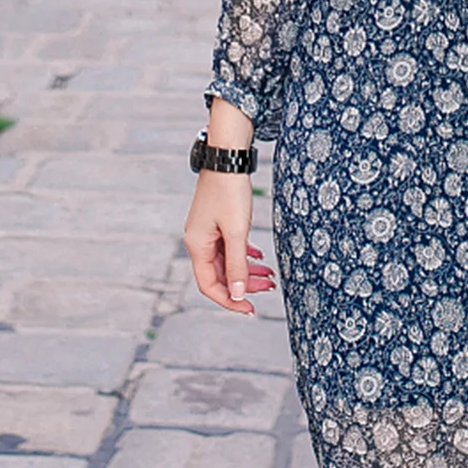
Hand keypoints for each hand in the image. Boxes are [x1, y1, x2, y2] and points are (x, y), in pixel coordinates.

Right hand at [183, 170, 276, 315]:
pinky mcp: (216, 222)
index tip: (250, 309)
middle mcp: (198, 241)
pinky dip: (244, 255)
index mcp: (197, 246)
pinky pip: (229, 247)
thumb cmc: (229, 191)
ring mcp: (207, 232)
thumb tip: (238, 294)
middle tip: (268, 289)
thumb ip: (237, 264)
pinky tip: (259, 257)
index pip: (210, 286)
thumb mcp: (237, 231)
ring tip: (269, 275)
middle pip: (219, 275)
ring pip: (226, 261)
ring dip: (247, 270)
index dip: (230, 301)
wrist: (227, 158)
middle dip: (244, 284)